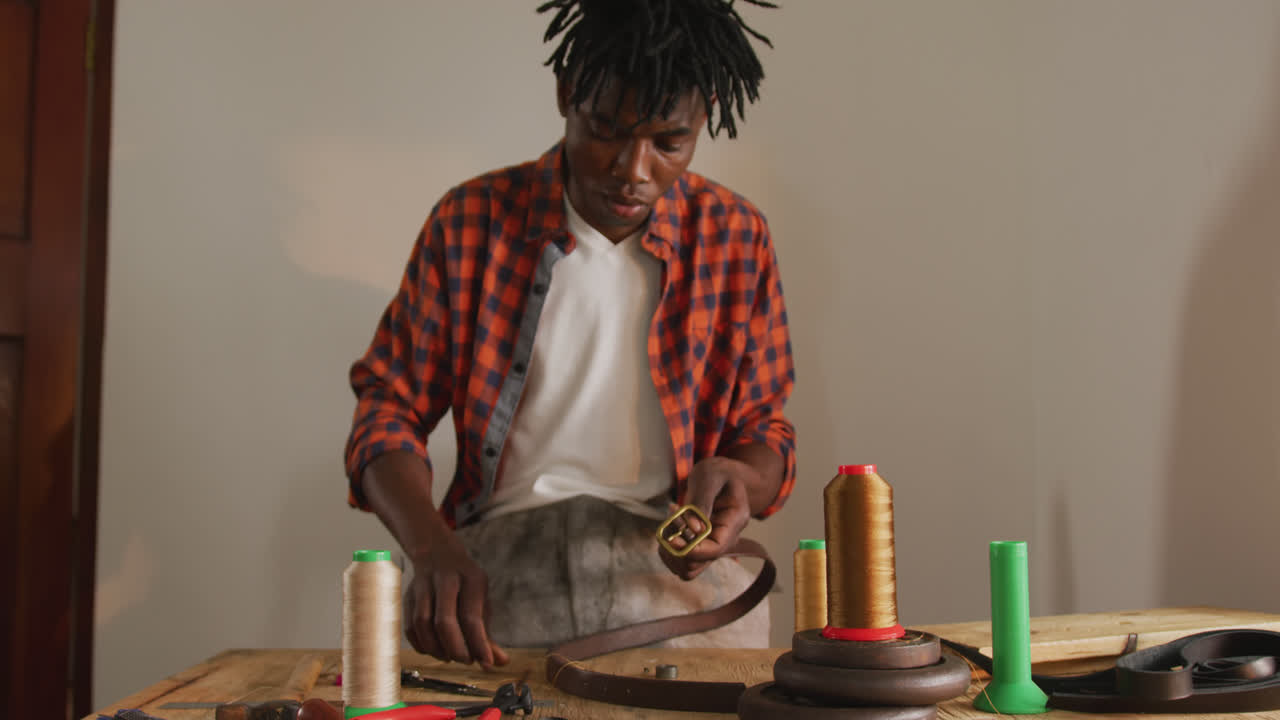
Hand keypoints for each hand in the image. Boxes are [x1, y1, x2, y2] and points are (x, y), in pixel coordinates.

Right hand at [403, 527, 509, 667]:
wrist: (436, 552)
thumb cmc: (465, 584)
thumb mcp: (482, 600)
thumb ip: (488, 633)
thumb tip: (501, 662)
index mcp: (471, 578)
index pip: (472, 617)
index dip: (478, 644)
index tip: (486, 664)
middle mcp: (445, 579)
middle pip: (444, 620)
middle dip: (455, 648)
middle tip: (465, 661)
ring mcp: (423, 586)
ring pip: (422, 623)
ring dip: (436, 648)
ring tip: (449, 656)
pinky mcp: (408, 596)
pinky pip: (410, 626)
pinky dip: (421, 644)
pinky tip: (433, 650)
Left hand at [659, 456, 755, 580]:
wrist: (725, 478)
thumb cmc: (718, 473)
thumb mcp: (710, 476)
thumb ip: (702, 501)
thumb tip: (693, 530)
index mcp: (735, 521)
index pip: (715, 549)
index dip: (691, 550)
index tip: (672, 538)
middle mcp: (727, 540)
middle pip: (697, 565)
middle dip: (675, 549)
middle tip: (670, 522)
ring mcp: (714, 547)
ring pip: (687, 569)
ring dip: (670, 551)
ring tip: (669, 524)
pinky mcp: (702, 548)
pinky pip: (681, 562)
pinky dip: (669, 549)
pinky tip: (670, 528)